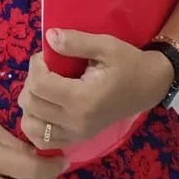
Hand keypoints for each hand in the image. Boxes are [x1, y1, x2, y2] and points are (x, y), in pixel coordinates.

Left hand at [17, 29, 174, 150]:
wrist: (148, 87)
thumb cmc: (128, 63)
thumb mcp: (106, 45)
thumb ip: (76, 42)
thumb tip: (49, 37)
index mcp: (83, 99)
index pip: (39, 84)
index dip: (36, 65)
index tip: (47, 55)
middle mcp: (76, 122)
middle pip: (30, 103)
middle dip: (31, 80)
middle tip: (46, 68)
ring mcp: (75, 135)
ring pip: (30, 124)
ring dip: (30, 102)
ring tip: (45, 87)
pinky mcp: (76, 140)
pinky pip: (42, 141)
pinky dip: (36, 125)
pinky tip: (45, 107)